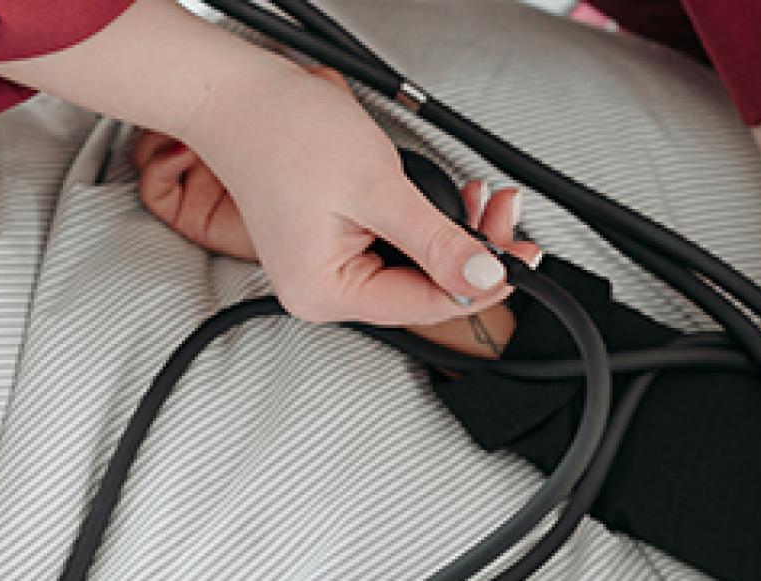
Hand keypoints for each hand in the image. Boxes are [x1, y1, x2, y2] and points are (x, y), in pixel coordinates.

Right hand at [0, 0, 532, 325]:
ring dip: (454, 236)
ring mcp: (326, 269)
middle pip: (421, 290)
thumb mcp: (378, 189)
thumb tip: (483, 277)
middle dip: (471, 254)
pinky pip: (394, 248)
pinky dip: (426, 226)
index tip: (520, 260)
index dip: (479, 284)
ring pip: (413, 268)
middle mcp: (322, 290)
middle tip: (507, 218)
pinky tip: (452, 201)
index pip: (424, 305)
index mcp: (325, 291)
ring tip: (483, 200)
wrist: (240, 96)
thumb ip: (435, 241)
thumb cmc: (286, 133)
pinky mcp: (333, 245)